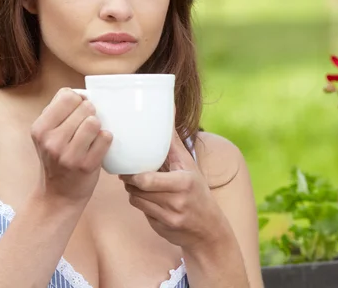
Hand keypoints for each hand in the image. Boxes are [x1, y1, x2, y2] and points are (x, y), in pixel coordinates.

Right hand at [30, 88, 112, 204]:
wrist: (59, 195)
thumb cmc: (58, 159)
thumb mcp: (48, 135)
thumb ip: (60, 112)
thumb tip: (85, 94)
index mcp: (40, 128)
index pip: (67, 95)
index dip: (78, 100)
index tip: (78, 111)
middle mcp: (51, 140)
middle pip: (84, 107)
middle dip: (89, 113)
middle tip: (85, 128)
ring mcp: (68, 154)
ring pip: (94, 121)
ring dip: (98, 127)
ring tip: (91, 137)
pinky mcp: (86, 164)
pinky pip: (105, 138)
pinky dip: (105, 140)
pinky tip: (97, 147)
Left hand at [120, 130, 226, 248]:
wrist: (209, 228)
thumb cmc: (197, 190)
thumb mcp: (189, 165)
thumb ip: (174, 141)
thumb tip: (168, 108)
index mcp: (184, 182)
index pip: (147, 180)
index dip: (133, 175)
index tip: (129, 166)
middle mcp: (177, 201)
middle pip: (138, 189)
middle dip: (130, 181)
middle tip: (128, 173)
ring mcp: (170, 216)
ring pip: (136, 200)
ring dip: (133, 192)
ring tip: (138, 184)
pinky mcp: (163, 228)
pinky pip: (142, 212)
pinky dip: (142, 204)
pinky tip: (150, 200)